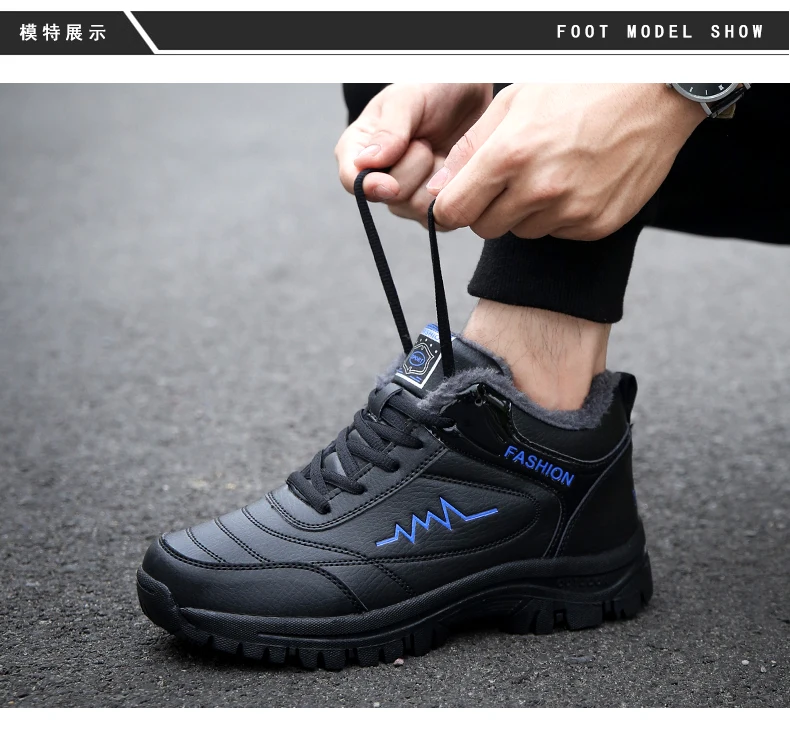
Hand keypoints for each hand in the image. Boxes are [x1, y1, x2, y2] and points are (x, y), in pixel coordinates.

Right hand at [335, 83, 491, 227]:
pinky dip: (453, 192)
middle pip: (389, 197)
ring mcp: (407, 198)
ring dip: (435, 177)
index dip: (369, 187)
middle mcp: (378, 178)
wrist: (472, 93)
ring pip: (416, 208)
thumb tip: (366, 162)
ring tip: (440, 151)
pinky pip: (441, 217)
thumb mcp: (408, 98)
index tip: (390, 184)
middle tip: (425, 141)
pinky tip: (454, 168)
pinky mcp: (433, 209)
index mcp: (359, 148)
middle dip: (414, 168)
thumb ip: (389, 129)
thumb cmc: (434, 89)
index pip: (351, 180)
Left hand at [427, 84, 705, 240]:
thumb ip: (468, 149)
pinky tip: (575, 182)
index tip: (455, 199)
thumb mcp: (514, 102)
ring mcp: (571, 211)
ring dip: (524, 212)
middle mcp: (539, 189)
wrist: (654, 92)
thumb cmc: (579, 87)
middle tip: (507, 178)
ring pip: (521, 232)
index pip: (454, 211)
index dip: (449, 207)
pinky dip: (558, 216)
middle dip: (486, 208)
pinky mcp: (597, 225)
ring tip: (548, 172)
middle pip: (484, 228)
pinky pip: (558, 234)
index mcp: (510, 155)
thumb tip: (436, 189)